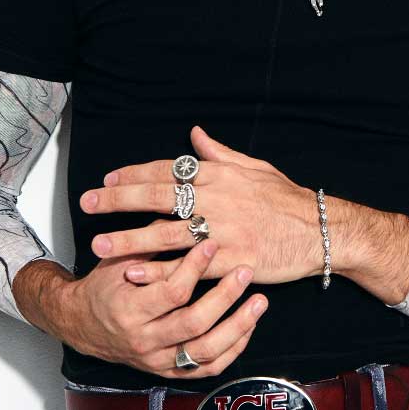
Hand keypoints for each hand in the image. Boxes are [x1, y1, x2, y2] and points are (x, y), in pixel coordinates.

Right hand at [62, 238, 268, 376]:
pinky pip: (207, 368)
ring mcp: (158, 360)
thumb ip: (150, 243)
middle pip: (194, 323)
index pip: (171, 292)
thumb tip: (184, 213)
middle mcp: (144, 340)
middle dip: (225, 296)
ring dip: (238, 326)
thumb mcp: (118, 261)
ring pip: (206, 350)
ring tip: (259, 302)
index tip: (212, 244)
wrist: (82, 326)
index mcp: (129, 310)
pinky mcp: (169, 372)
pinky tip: (247, 328)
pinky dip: (232, 349)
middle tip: (246, 271)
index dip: (195, 267)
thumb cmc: (104, 287)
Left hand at [79, 125, 322, 285]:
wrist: (320, 229)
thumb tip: (195, 135)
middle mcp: (216, 199)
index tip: (108, 179)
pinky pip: (189, 267)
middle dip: (118, 200)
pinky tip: (137, 274)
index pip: (167, 171)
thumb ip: (220, 153)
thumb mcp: (255, 167)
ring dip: (130, 238)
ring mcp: (223, 231)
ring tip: (101, 244)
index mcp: (219, 175)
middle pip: (157, 197)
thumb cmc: (287, 200)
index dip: (134, 175)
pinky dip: (161, 270)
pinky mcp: (232, 260)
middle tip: (88, 203)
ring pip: (167, 233)